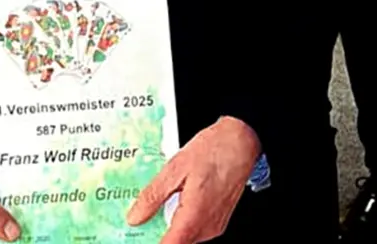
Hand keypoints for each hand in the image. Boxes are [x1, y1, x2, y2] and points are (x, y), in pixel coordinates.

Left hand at [126, 116, 261, 243]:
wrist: (241, 141)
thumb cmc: (213, 150)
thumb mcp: (175, 168)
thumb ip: (153, 196)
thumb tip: (134, 218)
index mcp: (194, 216)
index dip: (150, 241)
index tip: (137, 234)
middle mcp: (207, 227)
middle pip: (175, 241)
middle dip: (156, 230)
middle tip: (142, 211)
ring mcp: (214, 225)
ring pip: (184, 235)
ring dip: (168, 223)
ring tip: (161, 198)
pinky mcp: (218, 220)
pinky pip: (194, 228)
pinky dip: (181, 217)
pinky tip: (177, 197)